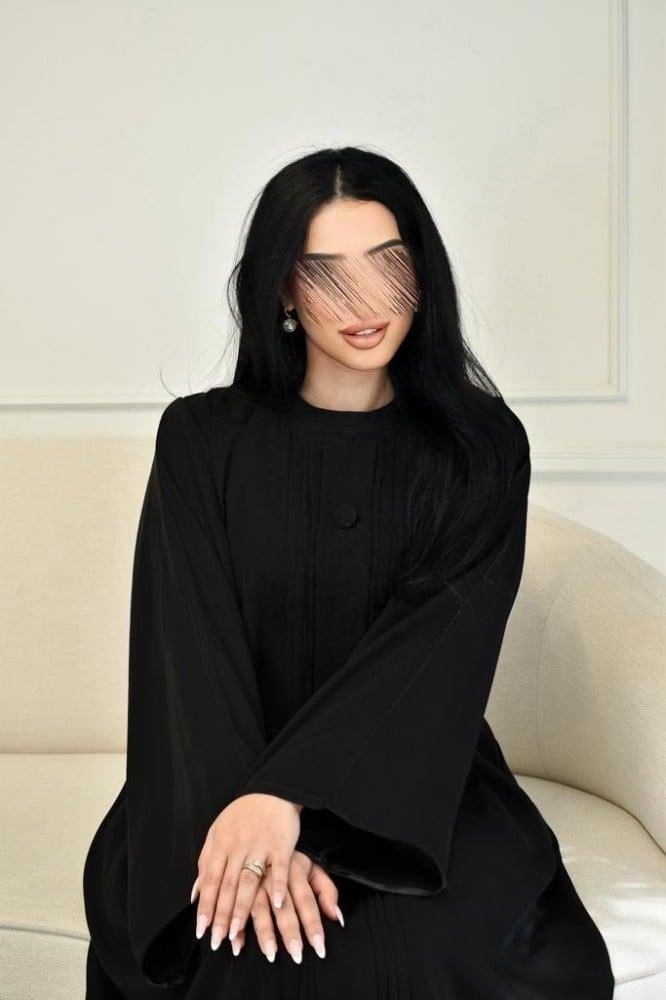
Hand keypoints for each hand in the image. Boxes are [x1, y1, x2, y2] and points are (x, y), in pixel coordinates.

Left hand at [191, 792, 301, 949]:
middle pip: (227, 885)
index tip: (200, 930)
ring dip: (241, 908)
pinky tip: (277, 904)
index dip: (205, 906)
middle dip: (219, 915)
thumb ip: (205, 861)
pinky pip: (280, 868)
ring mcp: (260, 846)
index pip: (210, 880)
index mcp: (221, 844)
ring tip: (235, 932)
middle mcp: (238, 847)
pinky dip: (279, 885)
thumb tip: (193, 894)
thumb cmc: (243, 816)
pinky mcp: (281, 845)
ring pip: (249, 880)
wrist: (272, 791)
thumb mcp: (218, 832)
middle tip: (216, 940)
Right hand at [230, 850, 344, 962]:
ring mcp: (254, 880)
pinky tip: (237, 944)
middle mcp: (274, 876)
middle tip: (297, 955)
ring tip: (271, 953)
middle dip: (290, 932)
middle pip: (284, 907)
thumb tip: (337, 918)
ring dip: (264, 932)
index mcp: (294, 870)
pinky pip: (235, 908)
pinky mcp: (236, 883)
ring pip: (259, 907)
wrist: (259, 826)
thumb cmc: (289, 855)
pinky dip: (237, 927)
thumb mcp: (310, 866)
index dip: (313, 924)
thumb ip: (326, 890)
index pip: (307, 900)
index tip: (319, 947)